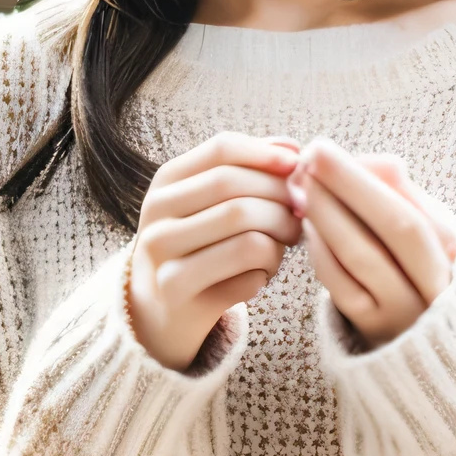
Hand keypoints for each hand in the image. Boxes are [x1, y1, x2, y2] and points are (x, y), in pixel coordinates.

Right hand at [127, 133, 302, 370]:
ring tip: (282, 245)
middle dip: (281, 199)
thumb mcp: (210, 199)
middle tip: (299, 214)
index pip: (222, 149)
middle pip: (237, 191)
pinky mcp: (179, 294)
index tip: (296, 164)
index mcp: (166, 181)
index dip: (265, 154)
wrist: (160, 307)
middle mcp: (156, 213)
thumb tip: (292, 148)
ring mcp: (163, 255)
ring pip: (249, 236)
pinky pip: (248, 276)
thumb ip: (250, 167)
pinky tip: (259, 275)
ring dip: (280, 239)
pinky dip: (266, 272)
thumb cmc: (199, 243)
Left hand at [289, 139, 455, 348]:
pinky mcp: (370, 327)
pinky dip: (320, 249)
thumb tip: (361, 161)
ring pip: (361, 256)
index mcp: (454, 254)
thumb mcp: (424, 226)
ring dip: (327, 213)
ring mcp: (402, 311)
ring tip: (302, 186)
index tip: (326, 151)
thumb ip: (399, 191)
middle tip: (310, 157)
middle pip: (394, 228)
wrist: (424, 331)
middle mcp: (435, 285)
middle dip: (348, 186)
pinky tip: (307, 223)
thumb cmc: (418, 263)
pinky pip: (339, 284)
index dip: (366, 180)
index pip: (412, 210)